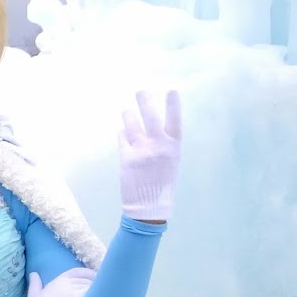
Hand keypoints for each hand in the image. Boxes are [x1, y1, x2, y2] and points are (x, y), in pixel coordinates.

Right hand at [22, 267, 95, 296]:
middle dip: (96, 284)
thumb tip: (33, 274)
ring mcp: (74, 292)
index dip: (88, 275)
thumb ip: (35, 284)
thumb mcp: (33, 296)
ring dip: (99, 293)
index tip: (95, 280)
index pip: (78, 272)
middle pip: (88, 280)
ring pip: (92, 287)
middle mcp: (67, 283)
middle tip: (103, 292)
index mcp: (57, 281)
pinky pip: (94, 296)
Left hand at [119, 90, 181, 221]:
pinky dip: (122, 132)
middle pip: (151, 118)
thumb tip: (154, 127)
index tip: (171, 90)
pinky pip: (122, 137)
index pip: (175, 121)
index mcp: (173, 148)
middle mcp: (158, 147)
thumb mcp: (171, 162)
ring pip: (131, 125)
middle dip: (145, 102)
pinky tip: (122, 130)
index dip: (174, 106)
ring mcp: (142, 151)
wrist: (148, 206)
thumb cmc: (161, 183)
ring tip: (126, 110)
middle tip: (140, 91)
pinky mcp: (126, 158)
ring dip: (128, 115)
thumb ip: (164, 144)